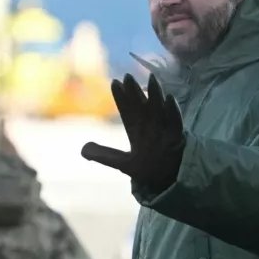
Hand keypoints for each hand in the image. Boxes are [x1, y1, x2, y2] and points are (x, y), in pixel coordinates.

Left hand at [81, 73, 185, 191]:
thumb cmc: (145, 169)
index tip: (114, 83)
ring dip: (155, 95)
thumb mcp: (121, 163)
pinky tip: (170, 98)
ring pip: (158, 110)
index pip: (127, 111)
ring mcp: (162, 131)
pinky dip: (173, 111)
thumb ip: (103, 155)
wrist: (165, 183)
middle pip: (142, 106)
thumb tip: (82, 149)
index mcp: (135, 131)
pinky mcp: (176, 138)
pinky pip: (175, 122)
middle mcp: (149, 127)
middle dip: (135, 91)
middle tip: (128, 75)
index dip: (121, 98)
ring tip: (152, 78)